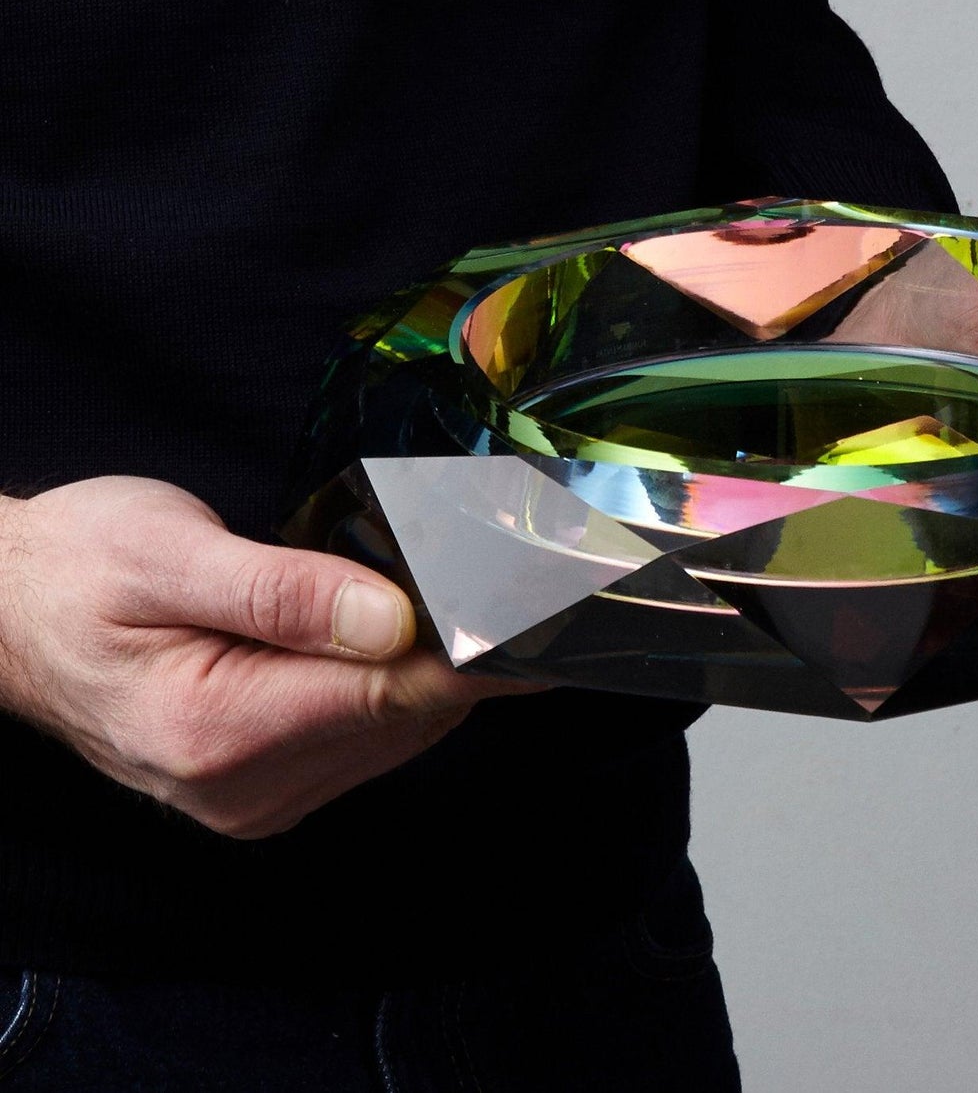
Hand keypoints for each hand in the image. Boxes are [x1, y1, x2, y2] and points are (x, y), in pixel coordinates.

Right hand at [0, 476, 535, 838]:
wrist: (10, 613)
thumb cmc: (82, 567)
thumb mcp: (172, 553)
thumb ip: (285, 592)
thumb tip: (393, 618)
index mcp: (217, 730)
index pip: (392, 693)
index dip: (479, 647)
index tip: (548, 604)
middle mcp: (242, 789)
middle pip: (409, 717)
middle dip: (469, 647)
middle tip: (519, 570)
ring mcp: (254, 799)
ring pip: (400, 732)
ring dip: (440, 667)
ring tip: (467, 591)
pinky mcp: (264, 788)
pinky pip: (370, 738)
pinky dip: (403, 686)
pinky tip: (408, 631)